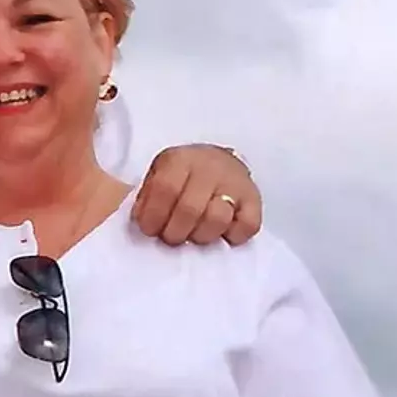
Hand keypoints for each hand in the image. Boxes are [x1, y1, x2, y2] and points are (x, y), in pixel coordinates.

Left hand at [133, 145, 260, 246]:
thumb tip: (141, 221)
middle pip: (190, 209)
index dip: (154, 216)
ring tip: (194, 233)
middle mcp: (209, 167)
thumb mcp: (156, 178)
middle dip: (175, 232)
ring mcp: (235, 182)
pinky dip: (232, 236)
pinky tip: (220, 232)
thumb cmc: (179, 180)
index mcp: (180, 159)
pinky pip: (246, 226)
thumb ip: (145, 198)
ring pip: (217, 219)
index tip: (150, 229)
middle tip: (171, 236)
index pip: (165, 189)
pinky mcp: (254, 200)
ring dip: (201, 235)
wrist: (217, 164)